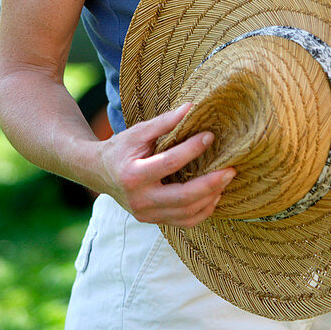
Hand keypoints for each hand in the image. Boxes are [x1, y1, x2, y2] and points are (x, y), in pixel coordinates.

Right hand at [97, 104, 235, 227]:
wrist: (98, 173)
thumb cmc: (120, 149)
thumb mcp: (137, 132)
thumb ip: (164, 122)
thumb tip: (191, 107)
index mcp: (133, 175)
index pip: (169, 163)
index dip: (192, 149)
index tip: (210, 136)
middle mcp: (140, 200)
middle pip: (182, 197)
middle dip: (211, 184)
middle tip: (231, 170)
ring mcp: (146, 214)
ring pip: (186, 214)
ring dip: (210, 198)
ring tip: (226, 180)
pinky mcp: (153, 221)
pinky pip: (184, 222)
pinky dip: (203, 211)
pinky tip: (215, 195)